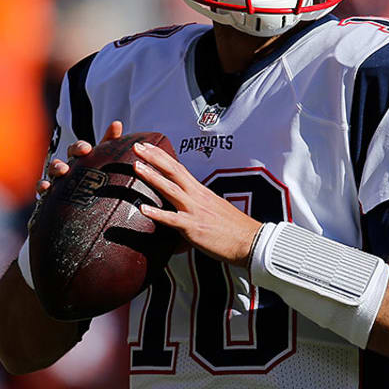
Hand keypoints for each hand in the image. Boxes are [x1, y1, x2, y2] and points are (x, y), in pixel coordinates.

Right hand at [35, 120, 123, 195]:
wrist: (93, 201)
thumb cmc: (98, 176)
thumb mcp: (105, 160)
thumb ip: (110, 143)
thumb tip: (116, 124)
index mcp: (80, 159)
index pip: (77, 149)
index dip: (80, 147)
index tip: (87, 150)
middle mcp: (67, 167)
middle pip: (63, 158)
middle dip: (66, 157)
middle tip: (69, 166)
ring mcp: (58, 179)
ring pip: (52, 170)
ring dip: (55, 168)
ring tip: (62, 171)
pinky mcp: (51, 193)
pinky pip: (42, 188)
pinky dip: (42, 185)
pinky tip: (45, 187)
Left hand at [131, 141, 262, 266]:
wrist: (251, 242)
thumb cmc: (234, 229)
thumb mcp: (214, 209)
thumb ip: (197, 206)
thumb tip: (184, 209)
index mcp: (200, 192)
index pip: (178, 168)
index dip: (161, 156)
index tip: (147, 146)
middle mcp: (197, 197)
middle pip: (172, 172)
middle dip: (153, 158)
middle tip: (137, 146)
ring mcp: (195, 211)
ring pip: (170, 190)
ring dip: (152, 177)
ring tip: (136, 167)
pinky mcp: (194, 228)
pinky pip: (172, 220)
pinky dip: (157, 214)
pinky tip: (143, 209)